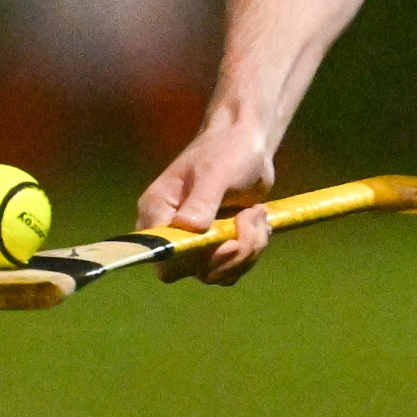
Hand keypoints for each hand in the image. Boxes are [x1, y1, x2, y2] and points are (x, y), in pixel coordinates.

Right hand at [138, 116, 274, 283]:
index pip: (163, 257)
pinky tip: (258, 218)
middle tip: (250, 220)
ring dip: (247, 249)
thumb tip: (187, 228)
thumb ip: (201, 202)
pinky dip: (252, 248)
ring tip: (256, 214)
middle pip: (194, 270)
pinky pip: (233, 266)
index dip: (193, 260)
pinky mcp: (217, 244)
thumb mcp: (215, 173)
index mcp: (157, 212)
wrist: (248, 145)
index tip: (225, 242)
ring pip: (218, 272)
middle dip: (230, 254)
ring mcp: (195, 241)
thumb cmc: (226, 150)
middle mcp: (172, 232)